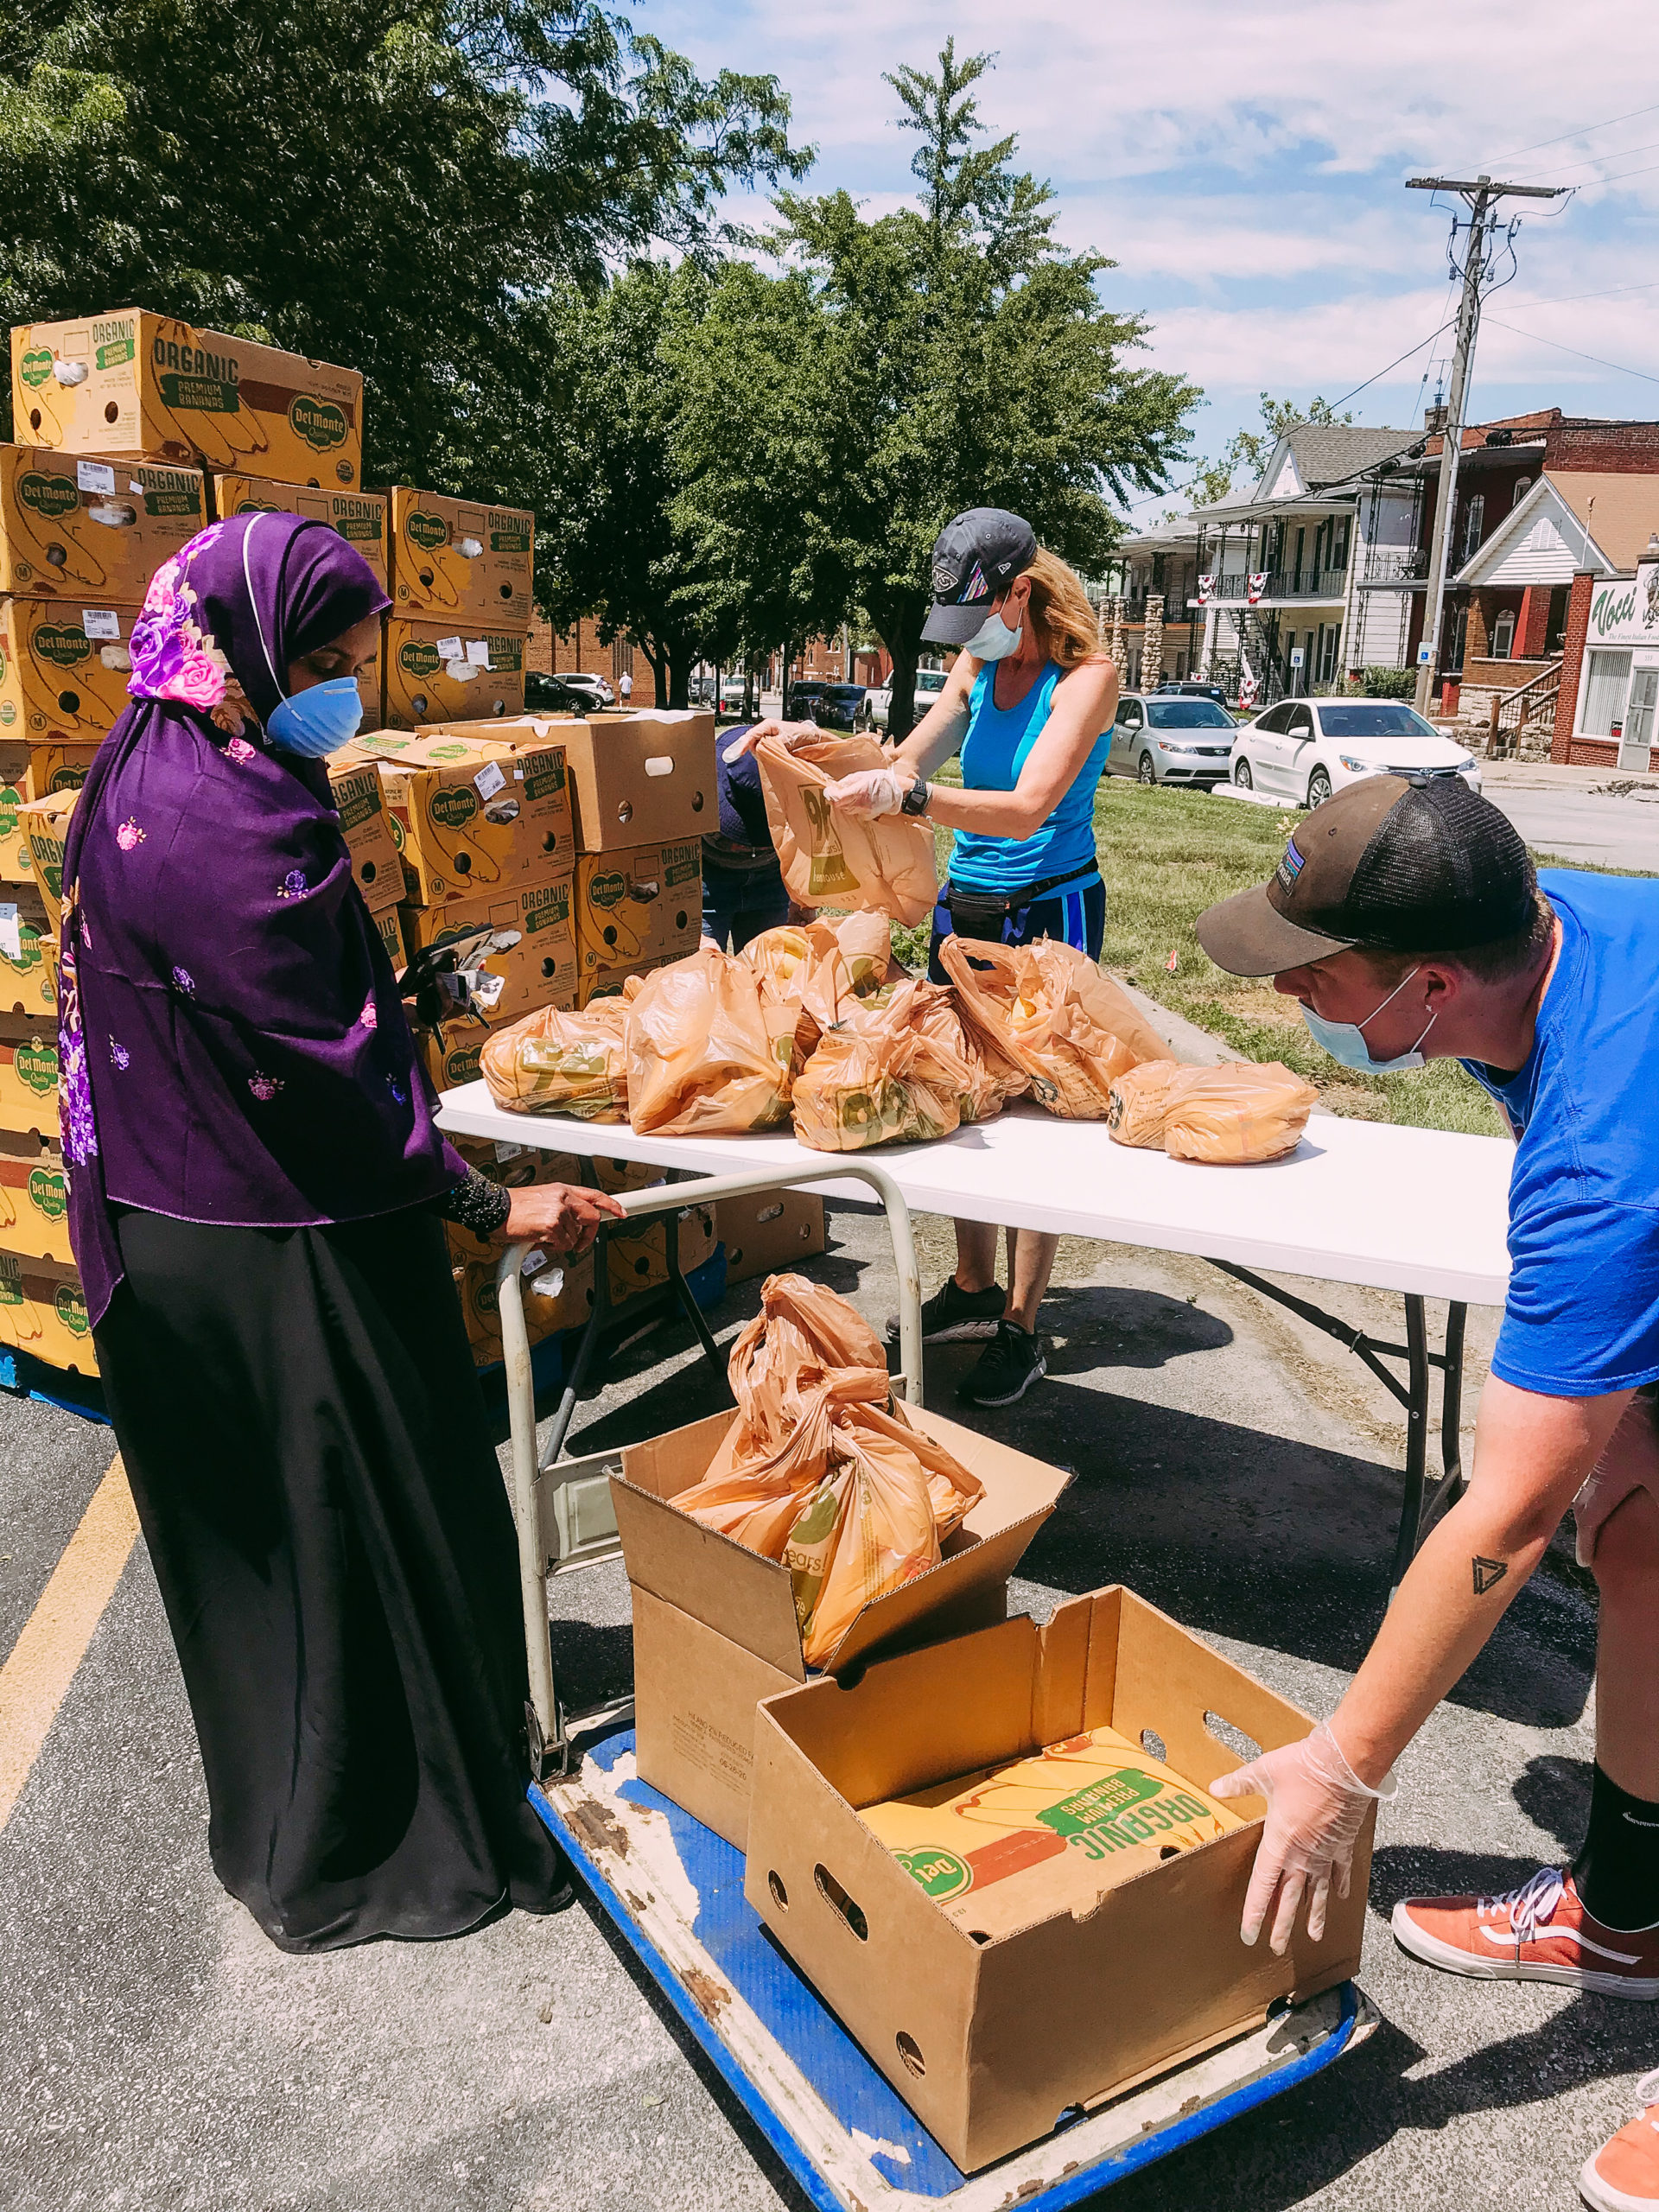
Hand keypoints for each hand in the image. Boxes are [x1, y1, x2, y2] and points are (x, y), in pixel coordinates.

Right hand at [497, 1182, 625, 1257]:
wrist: (493, 1209)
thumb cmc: (513, 1208)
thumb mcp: (542, 1199)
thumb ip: (562, 1207)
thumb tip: (575, 1223)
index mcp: (562, 1190)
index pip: (594, 1195)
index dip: (611, 1204)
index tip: (621, 1212)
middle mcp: (563, 1198)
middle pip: (593, 1218)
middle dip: (587, 1235)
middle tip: (578, 1244)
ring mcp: (558, 1212)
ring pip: (575, 1237)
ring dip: (560, 1242)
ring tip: (542, 1236)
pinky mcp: (552, 1226)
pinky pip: (563, 1246)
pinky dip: (551, 1248)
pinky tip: (538, 1240)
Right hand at [722, 719, 818, 763]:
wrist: (810, 736)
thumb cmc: (800, 734)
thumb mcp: (786, 740)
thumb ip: (773, 744)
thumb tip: (763, 748)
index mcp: (768, 725)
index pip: (752, 734)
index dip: (744, 743)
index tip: (740, 752)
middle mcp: (766, 730)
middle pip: (751, 740)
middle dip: (751, 748)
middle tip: (756, 757)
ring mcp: (768, 736)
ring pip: (756, 745)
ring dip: (758, 752)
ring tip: (764, 757)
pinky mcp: (771, 742)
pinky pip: (762, 748)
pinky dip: (763, 753)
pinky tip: (767, 757)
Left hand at [823, 767, 911, 818]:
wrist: (900, 792)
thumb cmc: (883, 780)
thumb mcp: (864, 775)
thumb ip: (849, 781)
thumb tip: (836, 786)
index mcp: (858, 791)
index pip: (837, 798)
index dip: (830, 795)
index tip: (829, 791)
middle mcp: (860, 803)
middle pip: (839, 805)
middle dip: (836, 799)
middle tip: (836, 792)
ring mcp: (864, 811)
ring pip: (846, 810)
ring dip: (844, 803)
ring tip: (849, 795)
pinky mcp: (868, 816)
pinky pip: (854, 812)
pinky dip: (853, 807)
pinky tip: (858, 801)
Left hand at [1209, 1719, 1392, 1953]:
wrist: (1344, 1764)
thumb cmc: (1302, 1768)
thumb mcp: (1263, 1772)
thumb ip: (1238, 1784)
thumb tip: (1215, 1787)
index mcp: (1279, 1842)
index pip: (1263, 1886)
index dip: (1255, 1912)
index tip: (1250, 1934)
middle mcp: (1302, 1855)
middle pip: (1290, 1898)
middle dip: (1282, 1924)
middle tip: (1276, 1947)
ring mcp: (1326, 1852)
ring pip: (1317, 1891)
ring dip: (1313, 1915)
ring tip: (1312, 1937)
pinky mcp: (1343, 1844)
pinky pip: (1340, 1871)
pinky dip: (1338, 1885)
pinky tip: (1337, 1898)